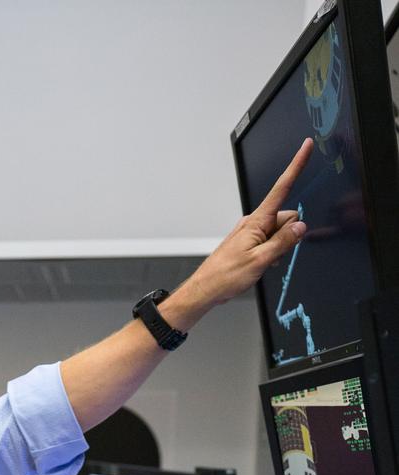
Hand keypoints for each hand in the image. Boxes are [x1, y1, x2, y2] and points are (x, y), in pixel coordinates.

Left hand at [185, 138, 313, 311]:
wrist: (206, 289)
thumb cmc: (226, 276)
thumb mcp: (261, 260)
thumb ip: (283, 242)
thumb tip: (300, 227)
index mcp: (257, 221)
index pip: (282, 188)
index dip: (296, 166)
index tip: (306, 146)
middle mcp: (254, 222)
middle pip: (287, 217)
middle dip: (288, 235)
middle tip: (271, 255)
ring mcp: (251, 232)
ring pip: (279, 232)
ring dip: (278, 247)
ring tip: (261, 262)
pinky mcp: (249, 242)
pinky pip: (270, 241)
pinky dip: (271, 252)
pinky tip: (260, 264)